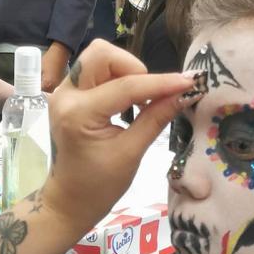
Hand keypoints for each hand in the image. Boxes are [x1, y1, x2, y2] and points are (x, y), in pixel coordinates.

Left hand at [40, 40, 200, 231]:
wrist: (68, 200)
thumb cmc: (98, 186)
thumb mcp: (131, 153)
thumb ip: (156, 118)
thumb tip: (186, 93)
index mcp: (78, 114)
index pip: (126, 86)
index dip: (161, 83)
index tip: (189, 82)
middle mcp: (65, 95)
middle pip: (103, 53)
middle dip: (134, 68)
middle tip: (150, 95)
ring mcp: (64, 92)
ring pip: (99, 57)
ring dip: (125, 72)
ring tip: (139, 101)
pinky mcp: (69, 94)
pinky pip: (95, 70)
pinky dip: (117, 78)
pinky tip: (127, 103)